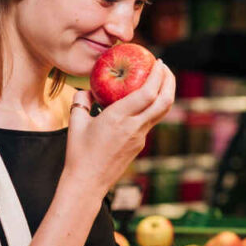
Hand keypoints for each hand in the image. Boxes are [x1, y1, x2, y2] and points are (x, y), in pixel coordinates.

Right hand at [63, 60, 174, 194]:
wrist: (88, 183)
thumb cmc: (78, 153)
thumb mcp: (76, 123)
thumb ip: (81, 101)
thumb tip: (87, 90)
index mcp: (118, 119)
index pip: (147, 94)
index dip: (157, 76)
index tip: (158, 62)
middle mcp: (134, 127)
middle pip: (163, 101)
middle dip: (169, 81)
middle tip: (165, 68)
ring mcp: (140, 137)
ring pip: (161, 112)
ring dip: (166, 93)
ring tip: (162, 80)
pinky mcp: (140, 144)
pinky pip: (151, 121)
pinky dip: (154, 106)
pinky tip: (147, 99)